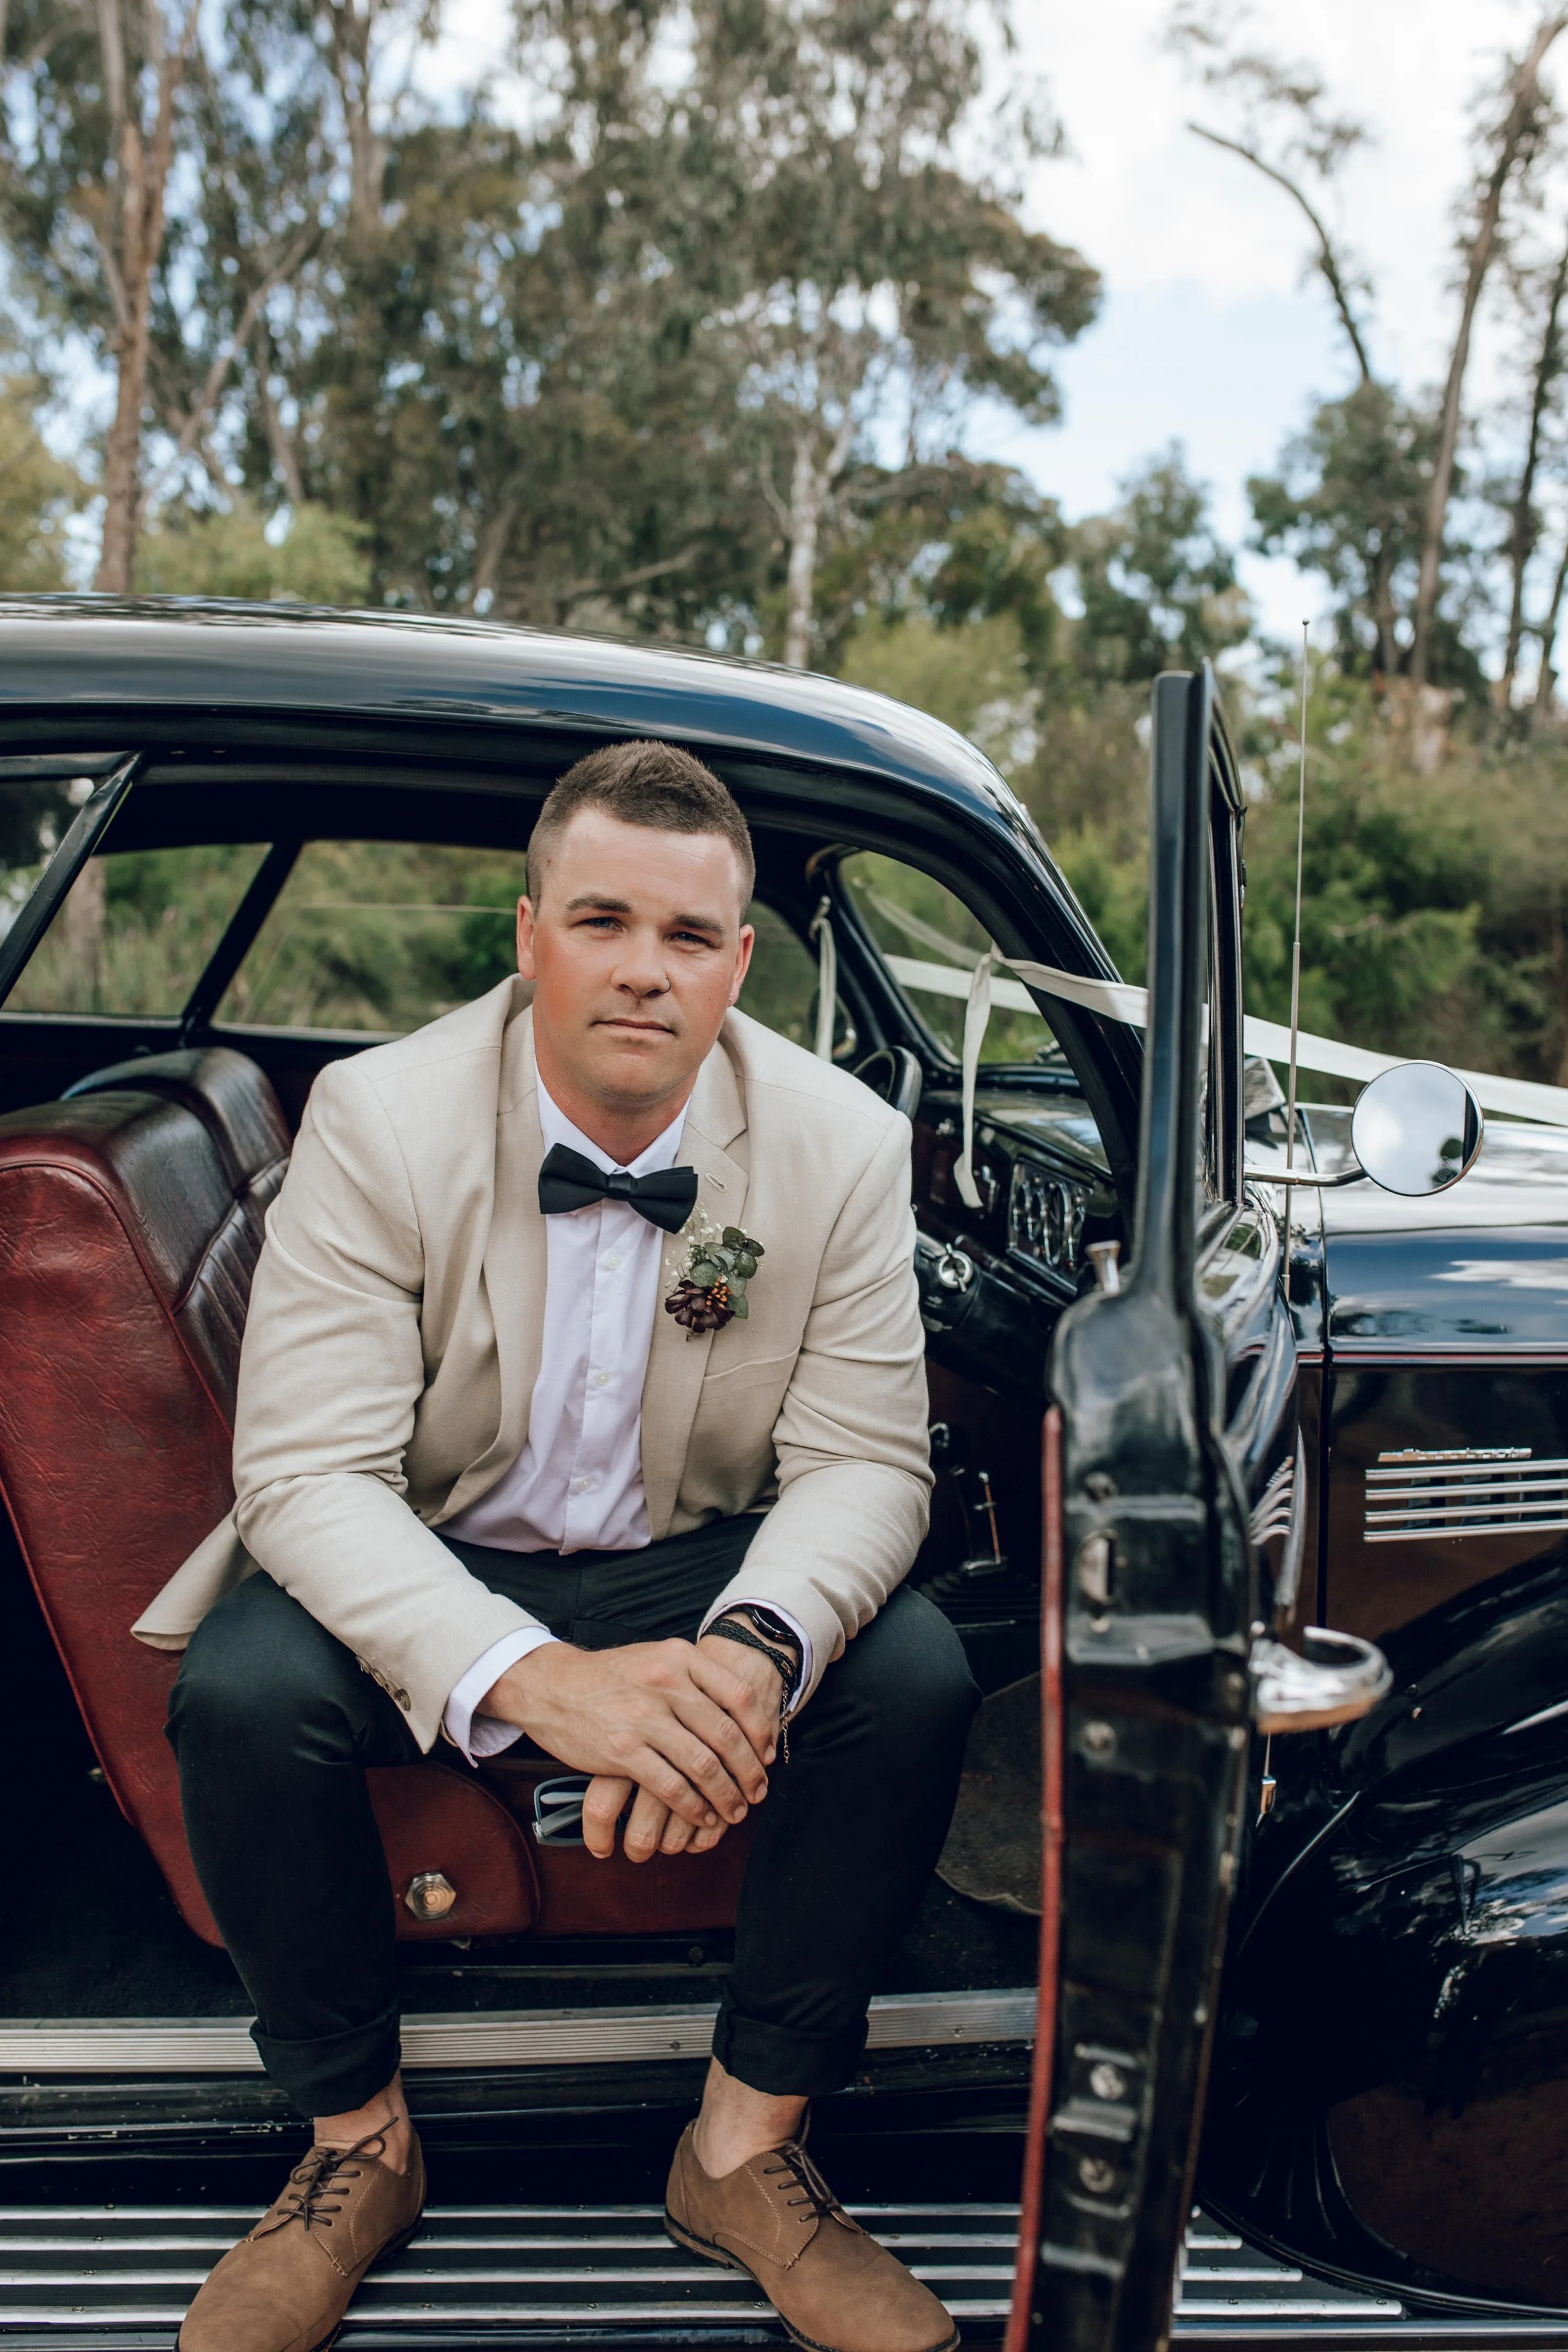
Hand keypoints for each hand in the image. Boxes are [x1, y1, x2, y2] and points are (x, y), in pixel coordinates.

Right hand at [585, 1637, 786, 1862]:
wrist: (551, 1685)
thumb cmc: (609, 1677)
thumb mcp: (656, 1658)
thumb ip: (694, 1678)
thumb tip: (740, 1710)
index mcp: (680, 1658)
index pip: (739, 1695)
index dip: (759, 1731)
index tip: (766, 1754)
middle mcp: (666, 1683)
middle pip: (726, 1735)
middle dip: (748, 1771)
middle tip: (758, 1791)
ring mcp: (644, 1717)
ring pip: (703, 1765)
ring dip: (726, 1795)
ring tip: (735, 1810)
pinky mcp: (623, 1750)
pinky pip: (671, 1787)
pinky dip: (693, 1807)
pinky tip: (701, 1816)